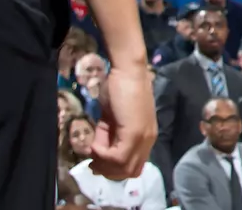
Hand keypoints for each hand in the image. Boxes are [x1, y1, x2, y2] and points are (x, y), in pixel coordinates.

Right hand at [85, 61, 156, 180]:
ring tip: (93, 150)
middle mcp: (148, 140)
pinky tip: (94, 144)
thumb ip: (108, 137)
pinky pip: (117, 157)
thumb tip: (98, 155)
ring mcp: (143, 137)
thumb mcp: (111, 120)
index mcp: (146, 137)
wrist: (127, 71)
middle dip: (108, 171)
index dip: (114, 170)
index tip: (97, 162)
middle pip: (129, 171)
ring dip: (104, 164)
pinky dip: (101, 154)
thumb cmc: (120, 90)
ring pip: (123, 168)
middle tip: (93, 161)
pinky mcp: (134, 133)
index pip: (133, 167)